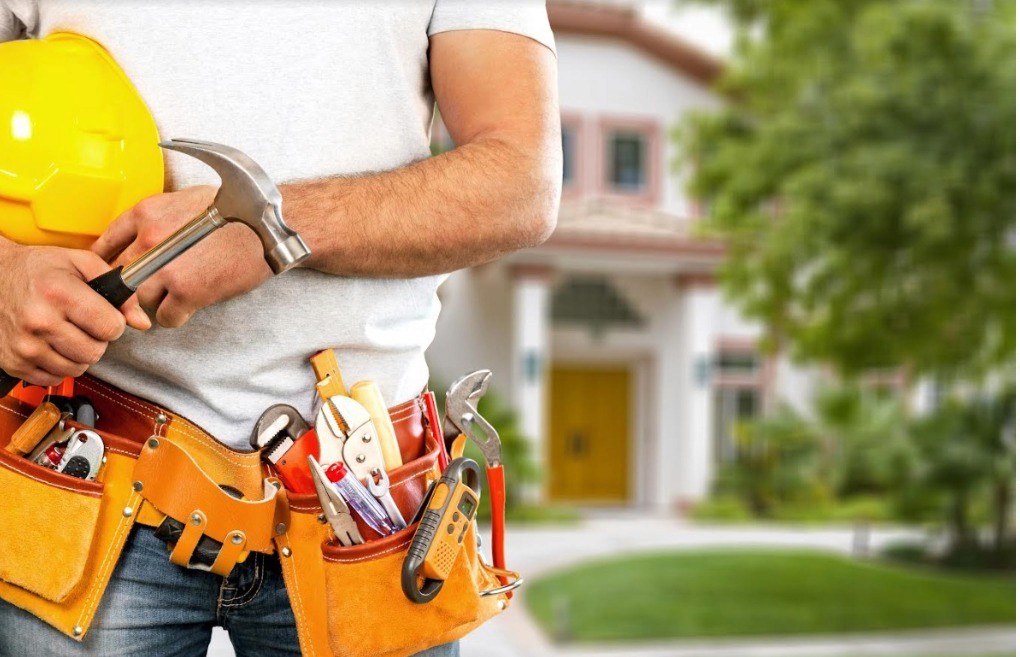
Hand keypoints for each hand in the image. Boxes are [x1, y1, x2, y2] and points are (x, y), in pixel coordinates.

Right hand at [0, 240, 150, 386]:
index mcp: (58, 293)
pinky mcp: (14, 363)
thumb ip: (118, 289)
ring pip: (77, 369)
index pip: (110, 328)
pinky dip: (59, 365)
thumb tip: (141, 321)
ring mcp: (24, 345)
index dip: (114, 323)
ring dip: (79, 354)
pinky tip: (51, 344)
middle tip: (84, 324)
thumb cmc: (38, 269)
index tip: (105, 316)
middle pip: (95, 352)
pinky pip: (54, 378)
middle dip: (97, 339)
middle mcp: (39, 321)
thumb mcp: (80, 263)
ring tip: (67, 332)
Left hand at [92, 186, 272, 327]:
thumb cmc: (237, 211)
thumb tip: (139, 238)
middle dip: (135, 284)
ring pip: (140, 299)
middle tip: (153, 286)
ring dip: (157, 301)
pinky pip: (165, 316)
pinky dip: (176, 315)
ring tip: (178, 293)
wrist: (268, 229)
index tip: (113, 273)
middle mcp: (149, 238)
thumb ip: (157, 218)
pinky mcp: (187, 292)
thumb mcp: (187, 199)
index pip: (106, 244)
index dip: (109, 262)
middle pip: (121, 275)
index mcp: (146, 213)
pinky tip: (190, 305)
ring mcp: (165, 267)